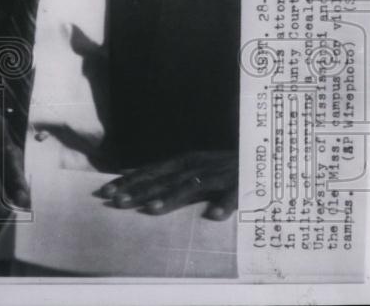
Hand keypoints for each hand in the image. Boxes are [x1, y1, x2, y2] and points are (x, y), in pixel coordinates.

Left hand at [97, 151, 236, 219]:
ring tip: (152, 209)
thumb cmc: (222, 164)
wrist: (262, 153)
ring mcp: (218, 174)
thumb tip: (130, 172)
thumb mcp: (191, 165)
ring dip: (172, 197)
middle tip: (117, 202)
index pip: (151, 171)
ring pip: (192, 186)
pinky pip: (233, 196)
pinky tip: (213, 215)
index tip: (106, 191)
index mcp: (184, 161)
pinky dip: (224, 204)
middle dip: (139, 190)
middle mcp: (197, 165)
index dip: (129, 181)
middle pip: (164, 179)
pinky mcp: (241, 184)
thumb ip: (164, 172)